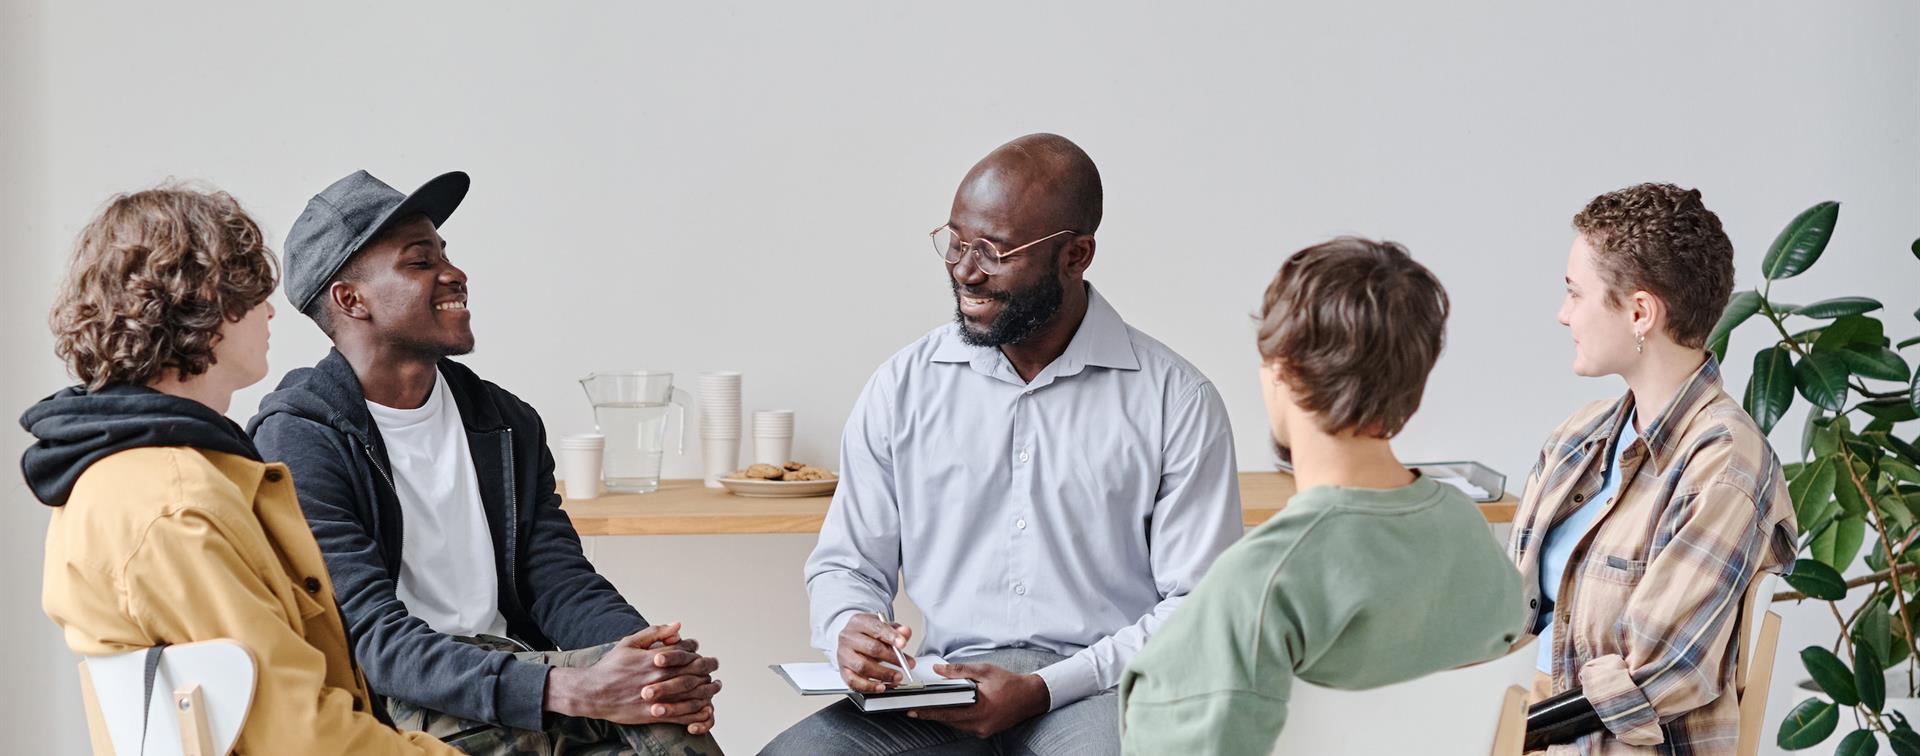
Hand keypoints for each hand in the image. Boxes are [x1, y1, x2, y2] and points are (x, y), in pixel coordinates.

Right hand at [545, 622, 722, 729]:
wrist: (591, 693)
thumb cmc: (610, 667)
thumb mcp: (629, 643)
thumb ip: (655, 633)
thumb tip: (678, 625)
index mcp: (652, 658)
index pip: (685, 651)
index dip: (695, 650)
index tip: (699, 651)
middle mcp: (656, 676)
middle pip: (692, 671)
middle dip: (707, 667)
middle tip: (713, 665)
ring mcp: (655, 696)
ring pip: (690, 693)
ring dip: (706, 689)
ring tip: (714, 686)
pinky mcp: (652, 714)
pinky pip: (680, 715)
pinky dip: (696, 712)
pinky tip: (706, 709)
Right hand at [836, 613, 914, 692]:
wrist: (851, 639)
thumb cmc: (867, 633)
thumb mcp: (883, 626)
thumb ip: (896, 630)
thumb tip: (905, 633)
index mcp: (859, 622)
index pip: (876, 628)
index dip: (891, 636)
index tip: (903, 644)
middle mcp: (848, 637)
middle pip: (871, 648)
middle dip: (891, 658)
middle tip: (905, 664)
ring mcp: (844, 654)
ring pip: (862, 666)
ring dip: (883, 674)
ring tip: (897, 677)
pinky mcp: (843, 670)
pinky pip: (853, 681)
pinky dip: (869, 686)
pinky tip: (881, 686)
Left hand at [905, 663, 1049, 738]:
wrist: (1031, 696)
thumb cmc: (1009, 682)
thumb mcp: (984, 670)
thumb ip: (959, 671)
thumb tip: (937, 670)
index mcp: (980, 709)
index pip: (948, 712)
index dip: (929, 711)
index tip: (914, 710)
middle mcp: (981, 724)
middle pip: (949, 721)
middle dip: (931, 714)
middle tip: (913, 709)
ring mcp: (983, 730)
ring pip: (955, 725)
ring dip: (943, 716)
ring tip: (926, 708)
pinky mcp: (985, 732)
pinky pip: (964, 726)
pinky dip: (955, 718)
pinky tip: (947, 710)